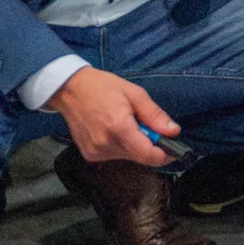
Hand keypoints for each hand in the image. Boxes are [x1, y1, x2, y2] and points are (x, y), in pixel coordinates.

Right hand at [45, 67, 179, 167]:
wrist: (70, 90)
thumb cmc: (102, 87)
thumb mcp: (135, 93)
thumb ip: (155, 115)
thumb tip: (173, 131)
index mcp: (119, 128)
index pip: (147, 155)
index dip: (164, 155)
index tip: (173, 150)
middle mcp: (106, 144)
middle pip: (139, 156)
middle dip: (148, 144)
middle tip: (144, 124)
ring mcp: (96, 152)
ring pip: (127, 156)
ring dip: (133, 144)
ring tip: (124, 123)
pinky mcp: (89, 155)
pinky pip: (114, 155)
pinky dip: (120, 145)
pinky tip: (112, 129)